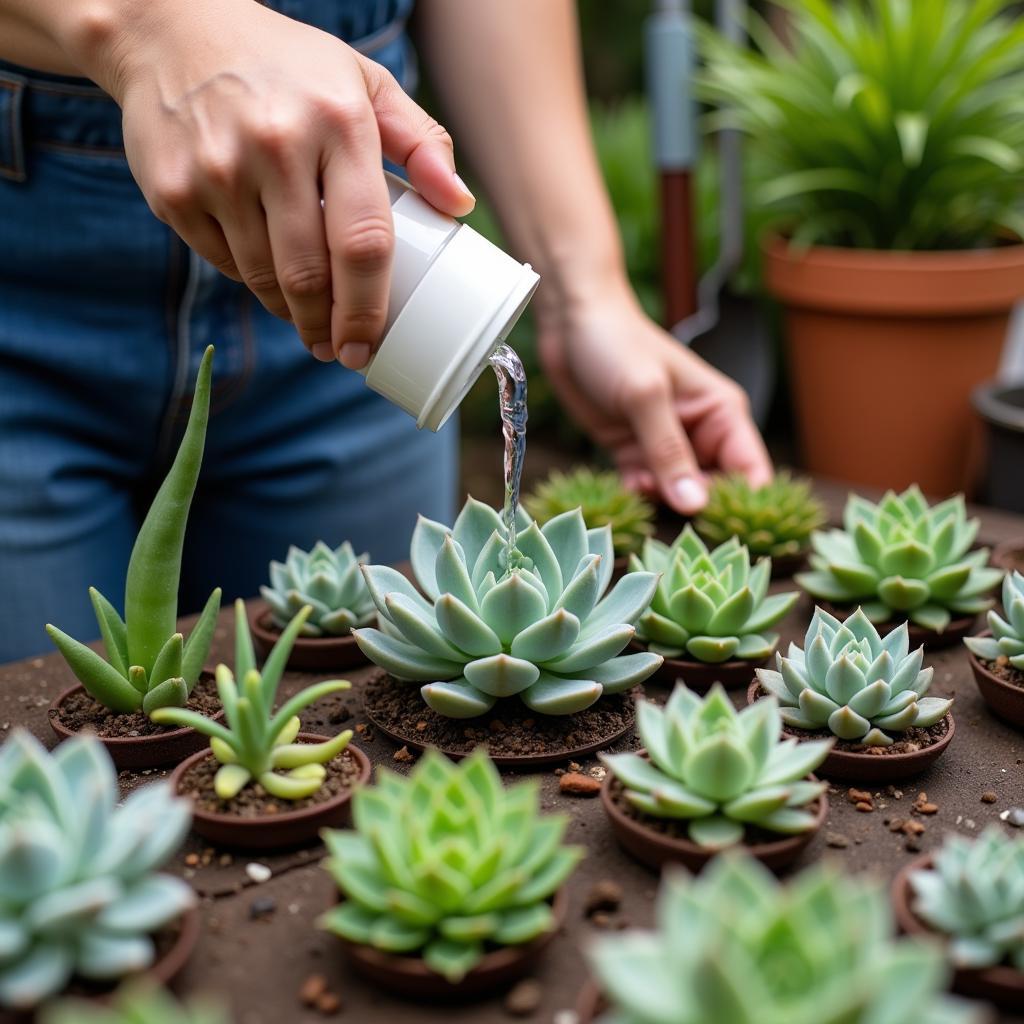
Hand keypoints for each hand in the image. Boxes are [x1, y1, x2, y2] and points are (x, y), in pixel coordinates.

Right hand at [104, 0, 473, 366]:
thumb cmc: (288, 66)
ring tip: (309, 322)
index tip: (370, 344)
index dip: (369, 308)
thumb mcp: (363, 82)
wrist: (171, 27)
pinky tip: (267, 278)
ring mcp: (217, 169)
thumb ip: (420, 141)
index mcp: (338, 122)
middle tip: (340, 350)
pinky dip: (250, 280)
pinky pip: (223, 261)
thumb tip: (461, 206)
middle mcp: (275, 145)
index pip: (364, 241)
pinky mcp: (171, 189)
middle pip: (310, 275)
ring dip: (291, 314)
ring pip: (263, 278)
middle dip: (328, 329)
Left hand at [536, 284, 772, 513]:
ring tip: (640, 482)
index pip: (750, 473)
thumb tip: (695, 506)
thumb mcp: (645, 396)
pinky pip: (645, 487)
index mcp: (722, 413)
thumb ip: (669, 452)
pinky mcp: (633, 451)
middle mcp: (701, 433)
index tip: (718, 526)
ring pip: (677, 494)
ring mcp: (666, 445)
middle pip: (715, 491)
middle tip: (665, 500)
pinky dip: (637, 492)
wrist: (571, 323)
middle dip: (692, 505)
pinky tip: (626, 481)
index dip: (741, 505)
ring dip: (660, 499)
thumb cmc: (617, 344)